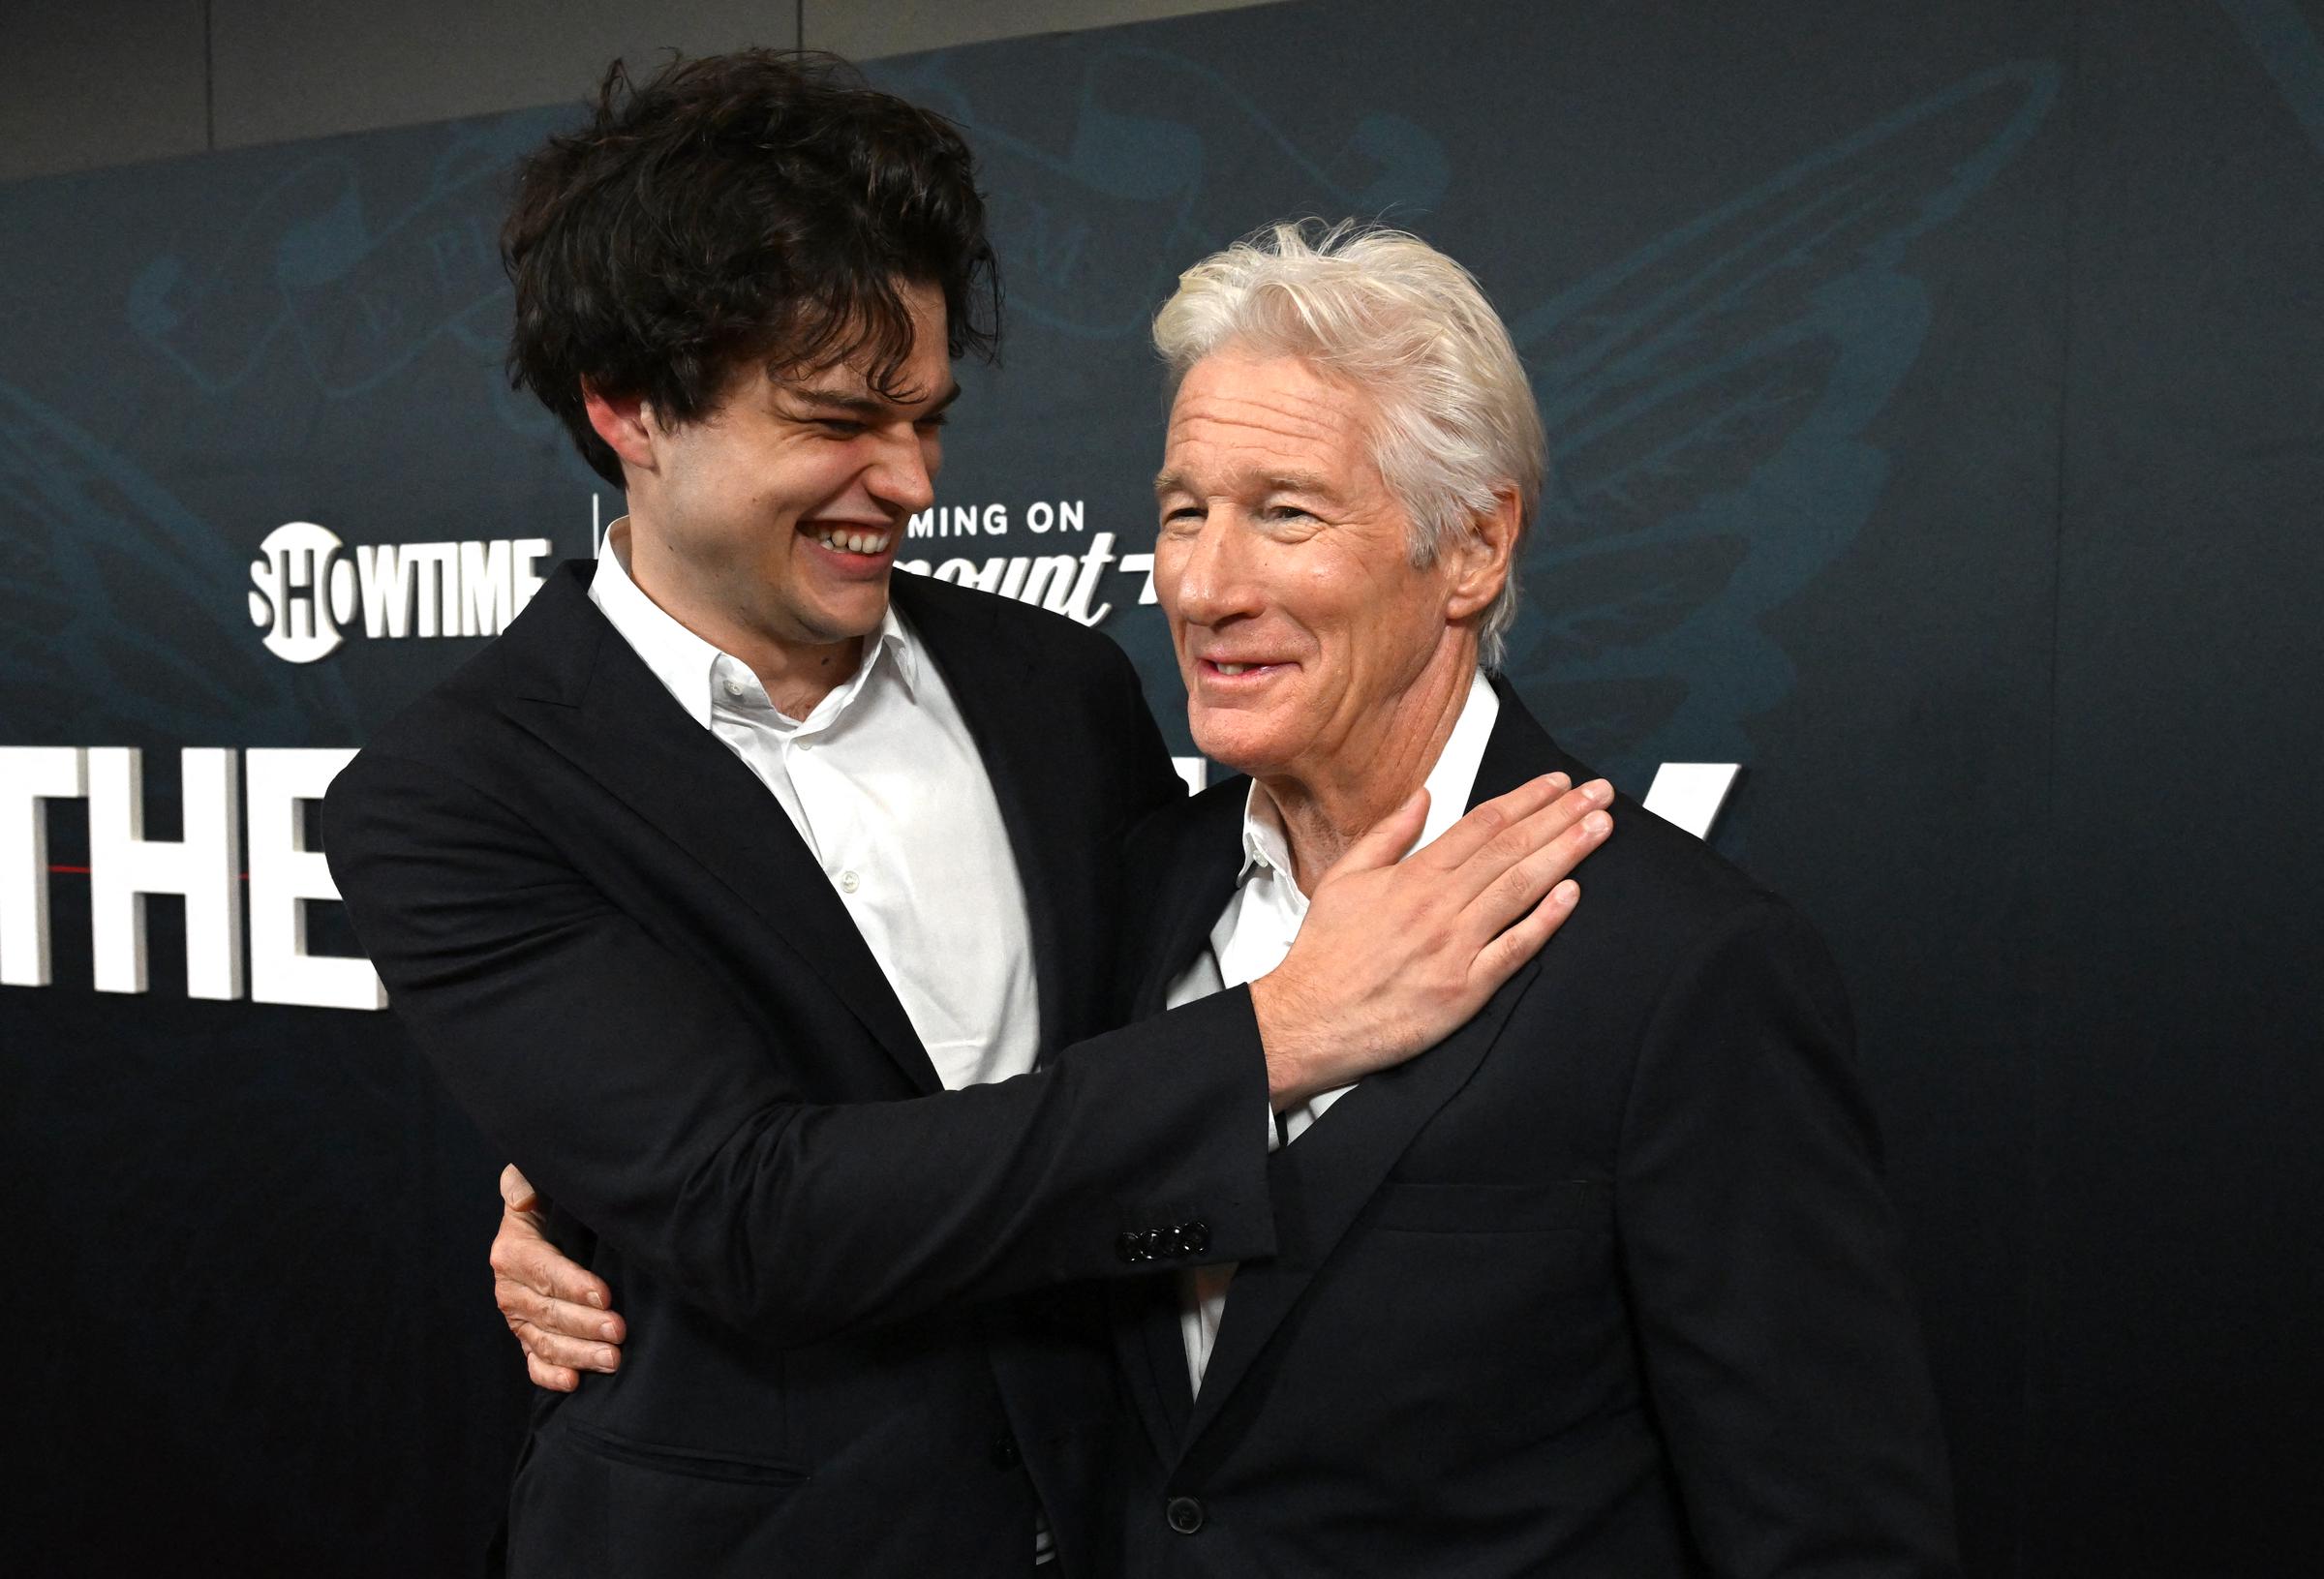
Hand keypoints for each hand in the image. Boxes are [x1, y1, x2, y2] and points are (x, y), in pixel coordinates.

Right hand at [491, 1164, 625, 1392]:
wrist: (549, 1221)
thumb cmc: (550, 1200)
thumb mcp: (536, 1182)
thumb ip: (523, 1182)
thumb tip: (520, 1198)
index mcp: (512, 1251)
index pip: (544, 1272)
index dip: (573, 1285)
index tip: (604, 1294)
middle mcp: (510, 1288)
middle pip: (548, 1311)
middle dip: (585, 1324)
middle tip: (619, 1331)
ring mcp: (519, 1317)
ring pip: (546, 1340)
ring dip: (578, 1354)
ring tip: (612, 1359)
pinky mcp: (529, 1335)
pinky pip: (535, 1361)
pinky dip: (551, 1375)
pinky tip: (574, 1382)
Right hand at [1251, 773, 1611, 1105]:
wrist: (1309, 1018)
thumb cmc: (1325, 954)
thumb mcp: (1345, 878)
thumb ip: (1389, 834)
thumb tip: (1424, 796)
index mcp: (1412, 876)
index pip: (1482, 825)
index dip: (1526, 799)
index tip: (1557, 784)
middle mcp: (1439, 906)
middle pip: (1511, 849)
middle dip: (1560, 816)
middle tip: (1598, 794)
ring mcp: (1455, 947)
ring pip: (1520, 889)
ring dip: (1565, 854)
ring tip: (1598, 829)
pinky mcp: (1464, 990)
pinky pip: (1513, 950)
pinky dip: (1544, 920)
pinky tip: (1572, 895)